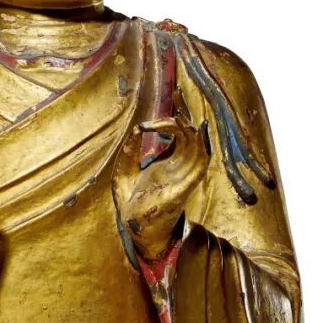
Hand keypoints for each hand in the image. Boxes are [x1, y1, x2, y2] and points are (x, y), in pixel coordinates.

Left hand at [112, 87, 209, 260]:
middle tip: (176, 92)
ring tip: (170, 116)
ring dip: (186, 128)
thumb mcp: (125, 171)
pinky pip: (196, 161)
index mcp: (169, 162)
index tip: (170, 95)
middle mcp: (180, 167)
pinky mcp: (184, 187)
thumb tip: (138, 130)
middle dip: (187, 112)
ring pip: (198, 145)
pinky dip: (190, 144)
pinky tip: (179, 130)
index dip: (179, 112)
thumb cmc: (131, 204)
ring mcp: (184, 177)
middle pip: (193, 134)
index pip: (181, 132)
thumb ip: (131, 151)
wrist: (135, 230)